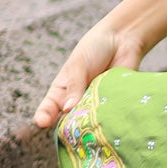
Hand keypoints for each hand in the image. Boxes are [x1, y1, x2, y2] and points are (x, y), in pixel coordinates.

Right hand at [33, 21, 149, 129]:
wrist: (124, 39)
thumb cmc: (95, 48)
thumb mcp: (79, 64)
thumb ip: (74, 86)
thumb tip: (68, 109)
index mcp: (62, 91)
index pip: (48, 108)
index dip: (44, 117)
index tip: (42, 123)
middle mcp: (77, 101)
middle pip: (69, 121)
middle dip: (69, 126)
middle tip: (71, 128)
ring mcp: (95, 104)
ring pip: (89, 121)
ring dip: (90, 123)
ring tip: (91, 122)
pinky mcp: (113, 105)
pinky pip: (109, 116)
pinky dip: (109, 118)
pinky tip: (110, 118)